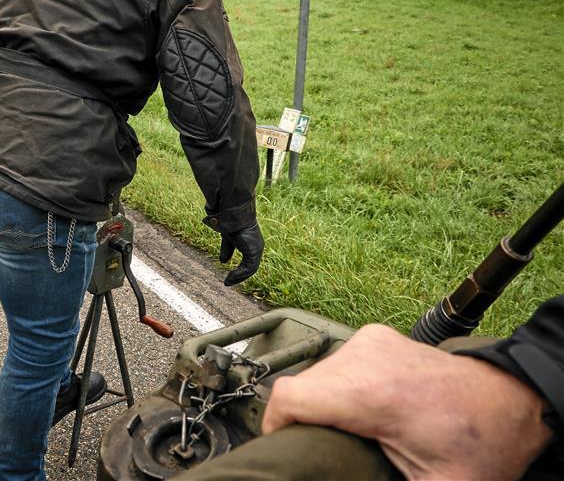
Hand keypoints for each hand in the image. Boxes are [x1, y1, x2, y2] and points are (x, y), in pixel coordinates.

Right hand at [219, 223, 262, 285]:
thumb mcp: (227, 240)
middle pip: (250, 269)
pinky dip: (239, 274)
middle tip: (228, 283)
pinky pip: (249, 268)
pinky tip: (230, 276)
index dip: (239, 271)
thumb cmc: (231, 225)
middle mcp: (256, 248)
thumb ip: (227, 250)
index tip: (230, 277)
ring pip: (250, 270)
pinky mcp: (254, 252)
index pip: (248, 263)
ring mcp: (257, 250)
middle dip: (239, 277)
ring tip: (227, 281)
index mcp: (252, 245)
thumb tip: (223, 261)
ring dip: (238, 277)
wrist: (233, 217)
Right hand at [262, 324, 552, 479]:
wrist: (510, 402)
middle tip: (324, 449)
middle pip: (301, 387)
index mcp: (371, 393)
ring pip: (315, 373)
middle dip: (304, 420)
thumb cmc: (478, 443)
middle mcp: (364, 358)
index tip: (280, 447)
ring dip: (321, 403)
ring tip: (347, 429)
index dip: (273, 425)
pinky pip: (334, 363)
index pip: (290, 396)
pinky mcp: (374, 335)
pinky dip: (337, 386)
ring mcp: (368, 341)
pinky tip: (359, 407)